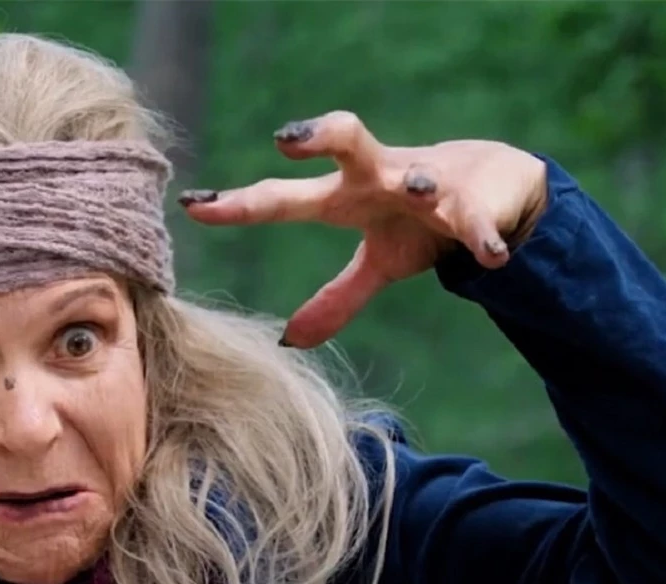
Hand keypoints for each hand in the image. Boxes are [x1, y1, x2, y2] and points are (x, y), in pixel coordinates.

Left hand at [178, 111, 547, 347]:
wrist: (498, 189)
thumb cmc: (418, 222)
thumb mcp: (378, 263)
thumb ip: (336, 299)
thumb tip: (288, 341)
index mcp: (344, 197)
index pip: (282, 199)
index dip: (238, 204)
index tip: (193, 206)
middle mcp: (379, 179)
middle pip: (347, 142)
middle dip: (319, 135)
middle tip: (285, 139)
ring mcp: (430, 184)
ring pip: (418, 173)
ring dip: (417, 182)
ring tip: (416, 190)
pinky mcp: (477, 201)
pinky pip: (478, 220)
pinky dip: (483, 236)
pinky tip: (491, 257)